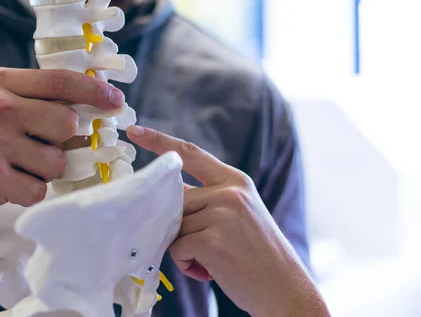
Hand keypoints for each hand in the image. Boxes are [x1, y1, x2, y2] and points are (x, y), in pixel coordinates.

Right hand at [0, 67, 123, 228]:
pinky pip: (39, 189)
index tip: (115, 101)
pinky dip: (29, 192)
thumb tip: (87, 104)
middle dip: (63, 142)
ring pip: (57, 161)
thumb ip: (31, 97)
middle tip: (40, 148)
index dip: (94, 91)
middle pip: (67, 124)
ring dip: (44, 171)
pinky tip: (6, 185)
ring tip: (16, 167)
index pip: (60, 81)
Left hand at [127, 126, 329, 316]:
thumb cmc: (258, 254)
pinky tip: (213, 270)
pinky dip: (188, 264)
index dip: (160, 141)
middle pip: (176, 200)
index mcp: (236, 181)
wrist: (286, 289)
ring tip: (214, 260)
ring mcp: (222, 214)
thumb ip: (208, 198)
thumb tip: (166, 194)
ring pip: (174, 226)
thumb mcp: (240, 213)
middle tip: (204, 247)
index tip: (135, 131)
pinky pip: (178, 248)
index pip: (191, 153)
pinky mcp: (212, 240)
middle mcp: (229, 192)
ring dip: (186, 248)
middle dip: (180, 226)